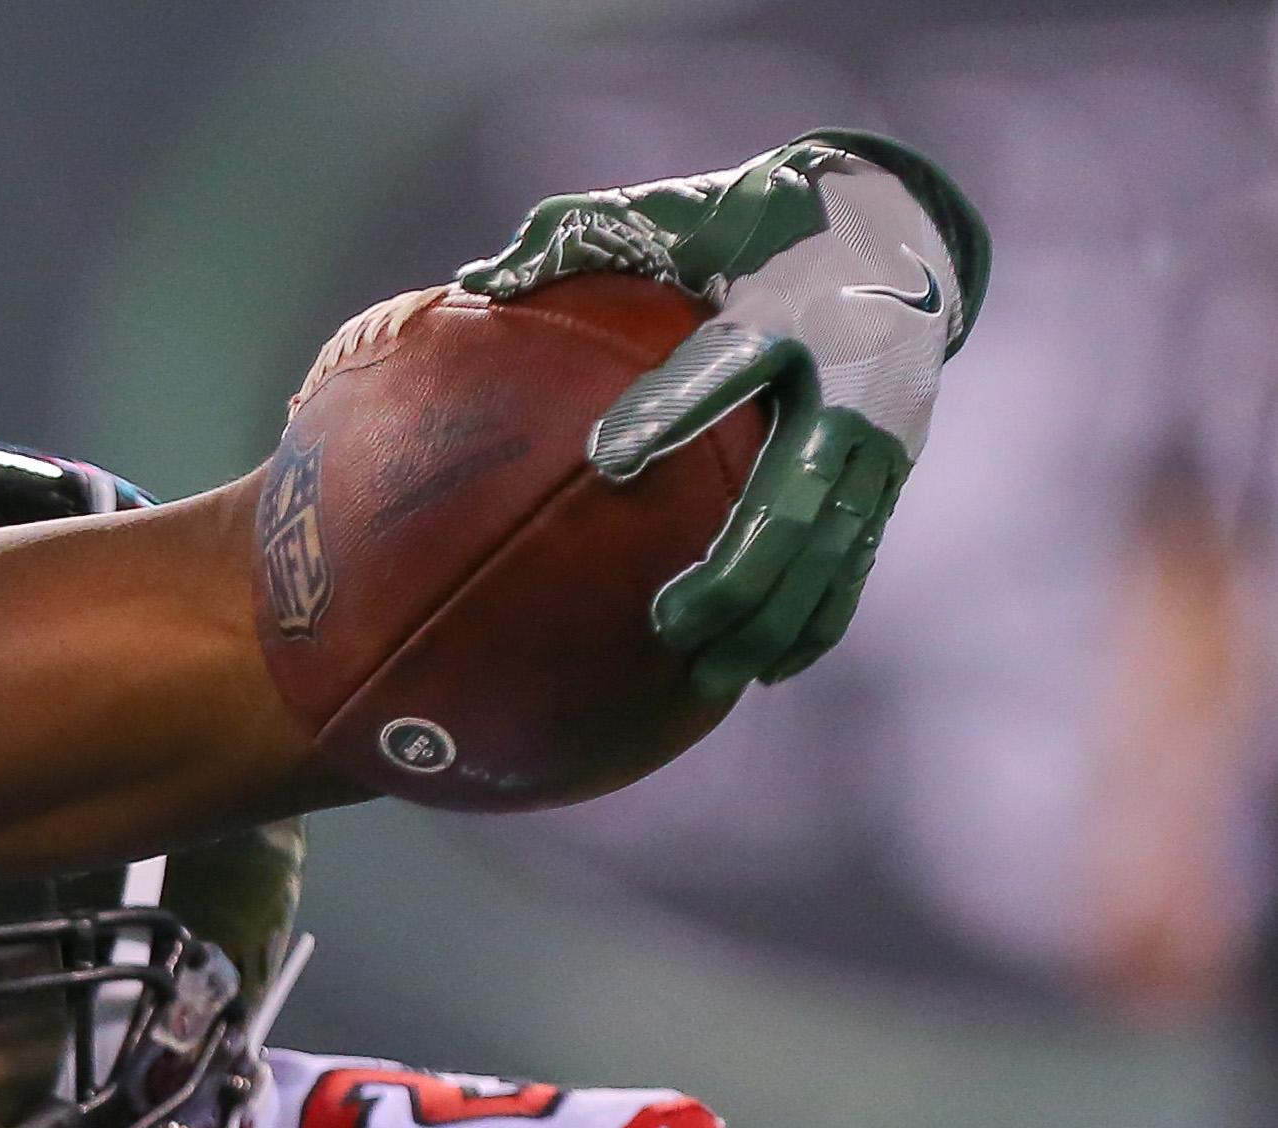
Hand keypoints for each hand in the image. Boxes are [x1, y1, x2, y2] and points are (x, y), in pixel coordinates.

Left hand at [461, 131, 991, 696]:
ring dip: (774, 616)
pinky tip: (764, 671)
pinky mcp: (895, 469)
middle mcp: (847, 374)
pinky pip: (856, 556)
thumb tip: (475, 280)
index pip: (725, 362)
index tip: (605, 459)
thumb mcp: (678, 211)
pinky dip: (816, 618)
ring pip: (832, 542)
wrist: (896, 226)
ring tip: (708, 672)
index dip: (668, 410)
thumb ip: (579, 237)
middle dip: (739, 569)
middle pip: (796, 489)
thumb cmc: (754, 222)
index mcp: (786, 305)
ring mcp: (882, 430)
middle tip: (664, 623)